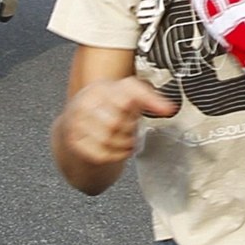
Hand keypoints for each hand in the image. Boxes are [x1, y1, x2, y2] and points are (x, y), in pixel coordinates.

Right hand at [54, 76, 178, 167]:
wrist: (77, 120)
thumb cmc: (106, 107)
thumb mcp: (127, 94)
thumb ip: (150, 98)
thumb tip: (169, 109)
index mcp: (100, 88)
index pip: (126, 97)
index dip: (143, 107)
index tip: (161, 111)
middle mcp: (85, 104)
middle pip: (117, 121)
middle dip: (130, 128)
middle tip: (131, 126)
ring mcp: (76, 123)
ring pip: (108, 139)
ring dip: (124, 143)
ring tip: (125, 137)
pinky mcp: (75, 142)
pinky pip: (101, 154)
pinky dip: (115, 155)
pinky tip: (119, 148)